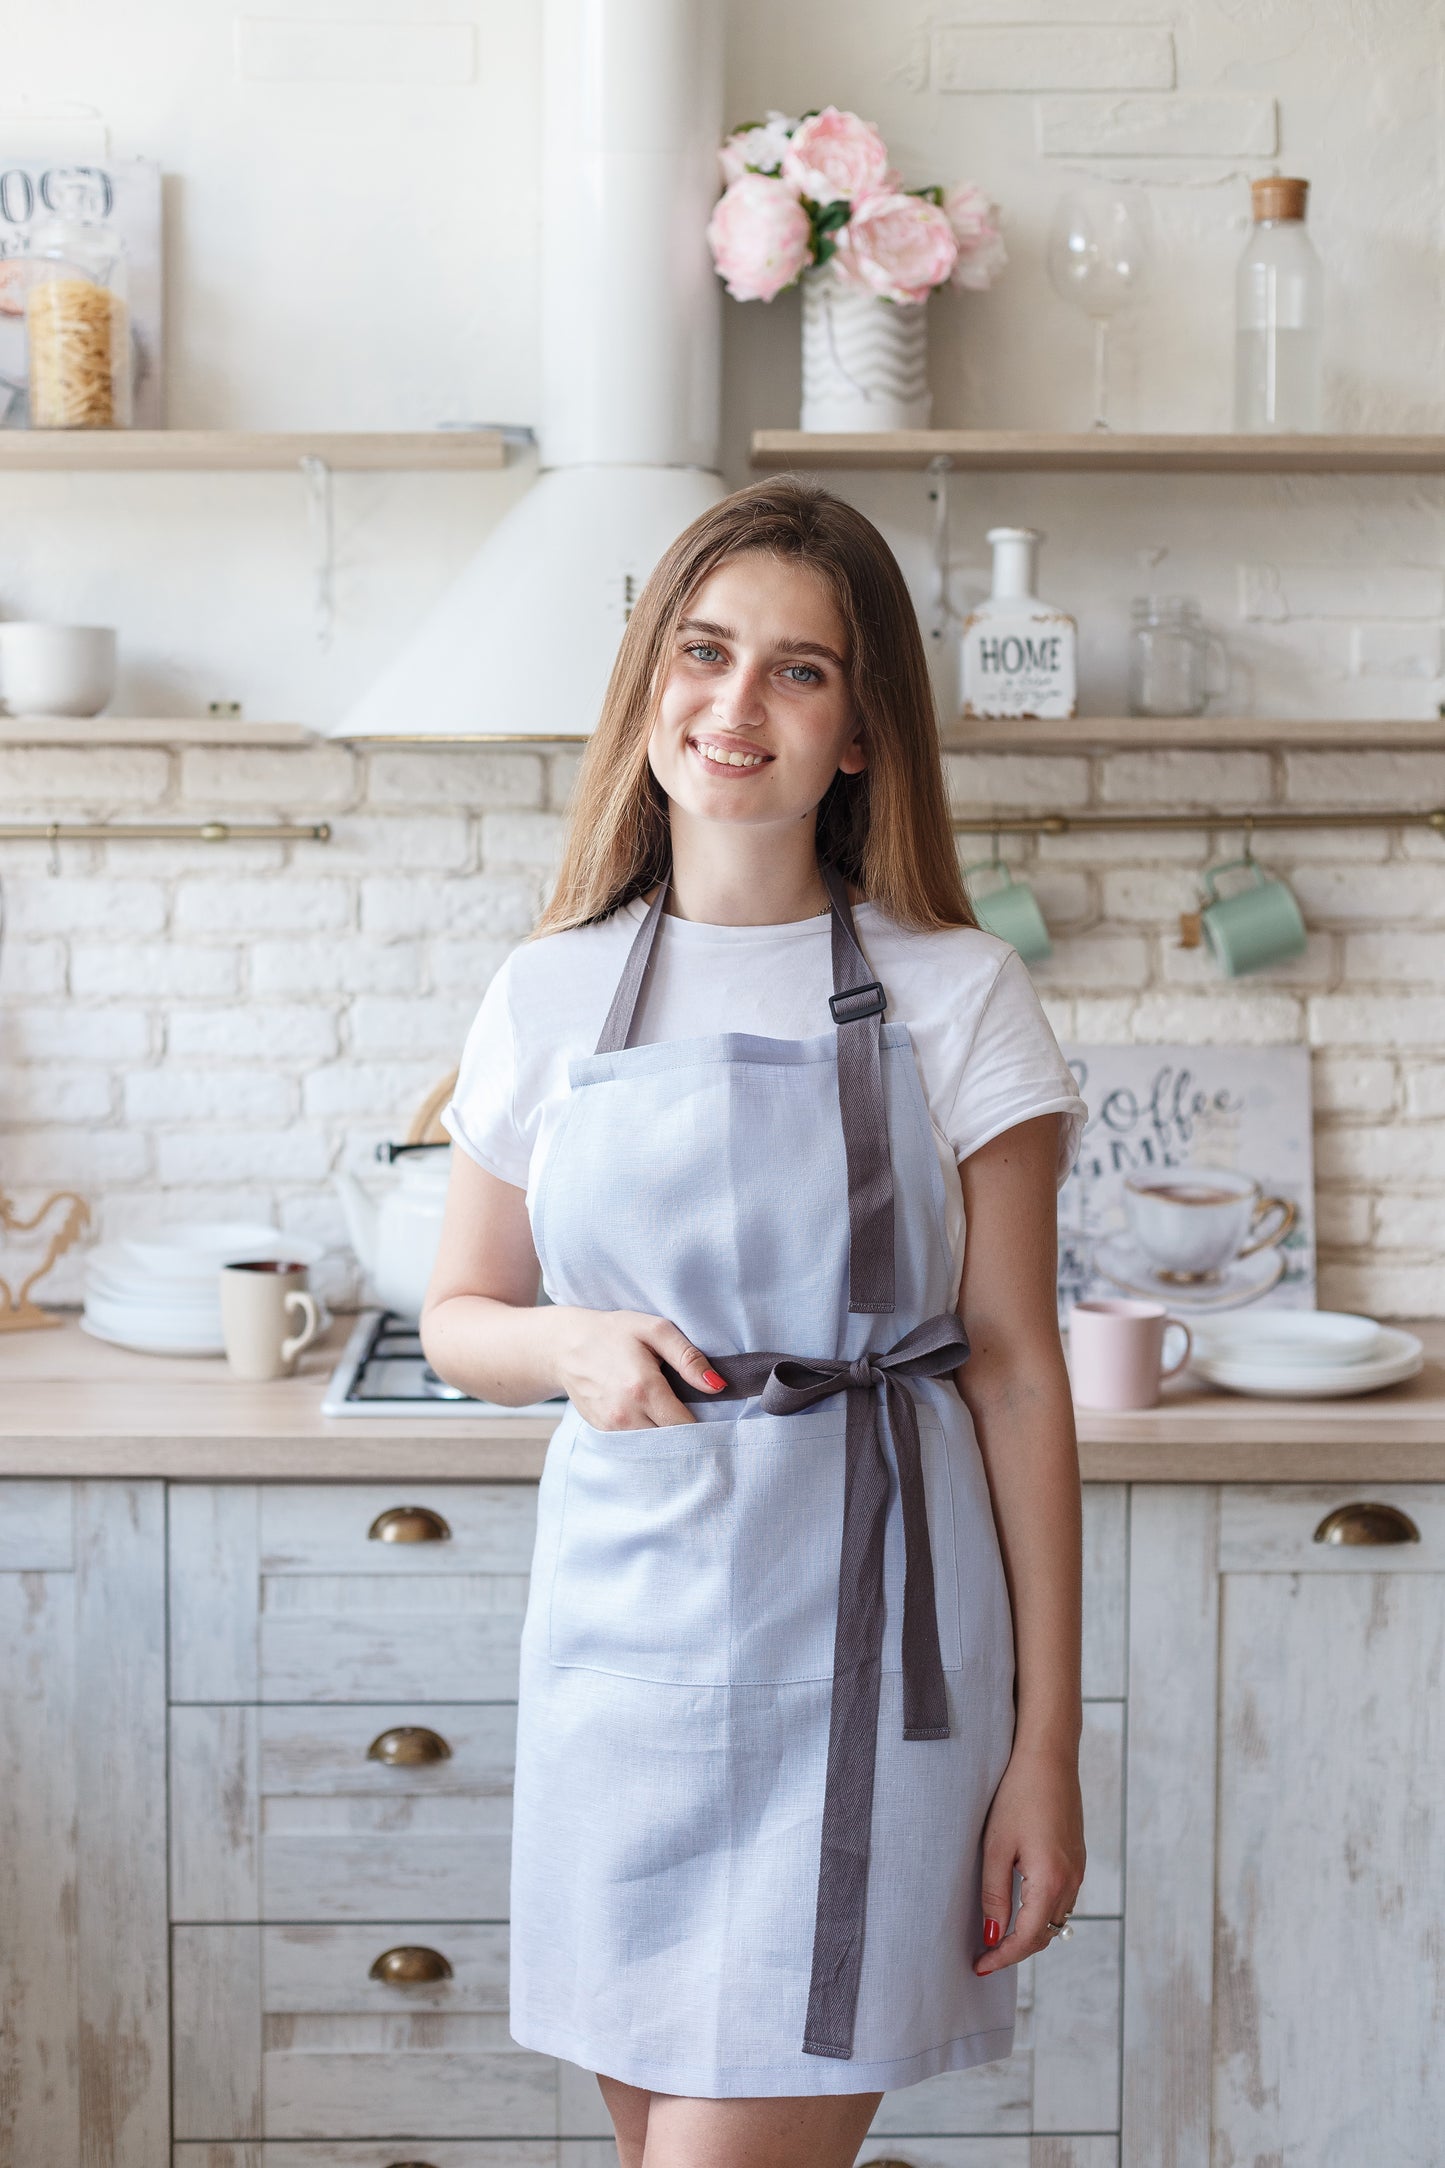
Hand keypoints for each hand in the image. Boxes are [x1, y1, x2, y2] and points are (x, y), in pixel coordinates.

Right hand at [551, 1307, 727, 1429]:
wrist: (565, 1345)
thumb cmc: (614, 1332)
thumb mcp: (655, 1330)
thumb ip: (689, 1358)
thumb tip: (717, 1386)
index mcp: (644, 1388)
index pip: (686, 1425)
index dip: (703, 1421)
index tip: (711, 1412)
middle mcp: (626, 1414)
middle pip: (671, 1438)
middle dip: (685, 1429)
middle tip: (691, 1409)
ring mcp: (612, 1426)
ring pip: (653, 1443)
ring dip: (665, 1432)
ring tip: (667, 1407)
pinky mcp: (602, 1431)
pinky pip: (635, 1441)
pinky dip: (646, 1431)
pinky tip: (647, 1411)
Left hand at [972, 1740, 1085, 1974]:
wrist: (1048, 1757)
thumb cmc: (1018, 1795)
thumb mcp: (996, 1846)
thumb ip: (995, 1894)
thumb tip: (993, 1935)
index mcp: (1050, 1881)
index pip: (1028, 1938)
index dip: (1003, 1957)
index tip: (979, 1967)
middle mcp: (1070, 1881)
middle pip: (1045, 1935)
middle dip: (1016, 1950)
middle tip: (985, 1956)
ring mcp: (1077, 1870)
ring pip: (1055, 1919)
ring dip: (1030, 1933)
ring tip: (998, 1936)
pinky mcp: (1077, 1858)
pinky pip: (1061, 1899)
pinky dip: (1041, 1912)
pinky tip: (1020, 1907)